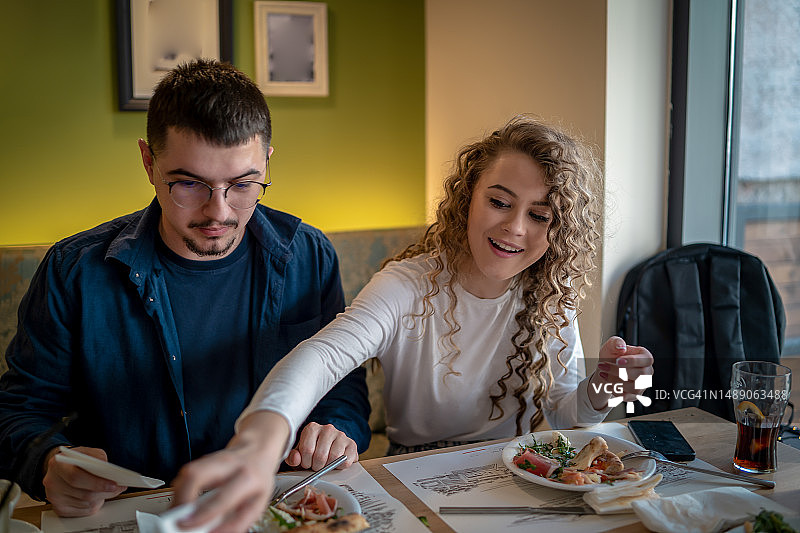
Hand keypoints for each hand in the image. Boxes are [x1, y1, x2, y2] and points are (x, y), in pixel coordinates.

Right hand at [42, 446, 125, 516]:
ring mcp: (55, 497)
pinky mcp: (60, 509)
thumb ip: (98, 457)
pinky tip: (98, 496)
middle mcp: (52, 482)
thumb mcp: (87, 451)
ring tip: (108, 489)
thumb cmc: (75, 460)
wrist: (60, 468)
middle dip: (105, 492)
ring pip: (86, 503)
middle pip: (83, 494)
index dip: (97, 482)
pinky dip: (95, 504)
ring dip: (101, 497)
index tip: (113, 484)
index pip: (76, 477)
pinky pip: (84, 511)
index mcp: (58, 464)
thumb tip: (109, 470)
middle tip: (118, 488)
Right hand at [171, 411, 289, 532]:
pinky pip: (187, 473)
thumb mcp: (257, 502)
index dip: (203, 515)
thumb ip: (238, 521)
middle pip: (197, 475)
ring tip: (179, 512)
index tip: (190, 527)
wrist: (259, 449)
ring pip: (189, 472)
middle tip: (178, 518)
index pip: (222, 499)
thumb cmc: (258, 479)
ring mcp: (216, 458)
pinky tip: (184, 500)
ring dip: (178, 495)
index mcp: (249, 479)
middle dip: (182, 499)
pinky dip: (180, 489)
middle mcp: (231, 464)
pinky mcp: (205, 458)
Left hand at [285, 422, 357, 470]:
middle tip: (316, 465)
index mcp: (312, 428)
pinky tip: (336, 463)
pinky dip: (340, 467)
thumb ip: (293, 457)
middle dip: (317, 466)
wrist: (330, 448)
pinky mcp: (352, 444)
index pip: (307, 449)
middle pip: (321, 455)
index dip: (306, 462)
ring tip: (325, 464)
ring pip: (334, 458)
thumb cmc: (313, 452)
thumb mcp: (299, 454)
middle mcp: (327, 428)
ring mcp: (341, 435)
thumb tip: (295, 459)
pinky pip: (346, 461)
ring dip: (328, 467)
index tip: (307, 463)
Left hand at [588, 336, 653, 409]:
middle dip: (619, 371)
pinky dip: (616, 391)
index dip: (633, 361)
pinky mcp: (635, 395)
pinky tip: (607, 384)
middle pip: (640, 375)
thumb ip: (616, 342)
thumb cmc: (612, 355)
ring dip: (616, 382)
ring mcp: (642, 384)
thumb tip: (621, 346)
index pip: (646, 360)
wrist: (606, 369)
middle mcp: (647, 371)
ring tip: (603, 374)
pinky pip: (629, 397)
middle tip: (603, 366)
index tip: (618, 360)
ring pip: (635, 387)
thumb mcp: (611, 345)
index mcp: (644, 357)